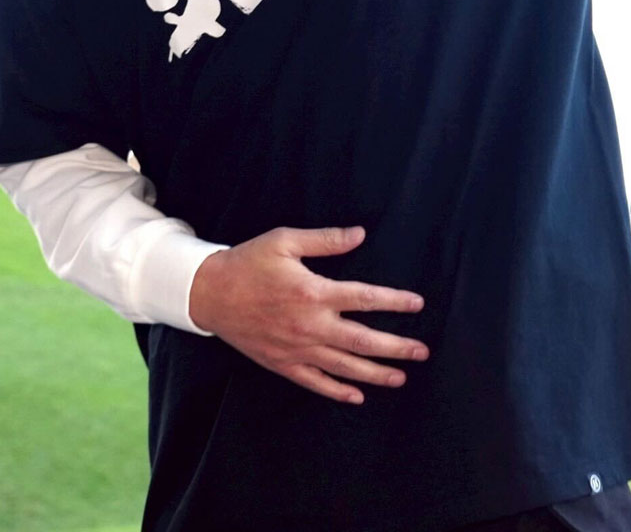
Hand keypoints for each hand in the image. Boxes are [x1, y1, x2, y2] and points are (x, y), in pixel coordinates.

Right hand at [188, 225, 428, 402]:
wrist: (208, 293)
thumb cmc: (249, 262)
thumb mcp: (286, 241)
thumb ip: (326, 239)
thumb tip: (360, 234)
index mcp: (314, 292)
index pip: (365, 299)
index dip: (394, 302)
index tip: (417, 305)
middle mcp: (309, 325)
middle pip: (363, 341)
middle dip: (396, 347)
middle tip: (422, 351)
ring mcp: (296, 348)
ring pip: (344, 366)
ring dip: (376, 374)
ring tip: (401, 377)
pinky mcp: (281, 363)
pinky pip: (315, 382)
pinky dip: (337, 391)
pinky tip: (357, 396)